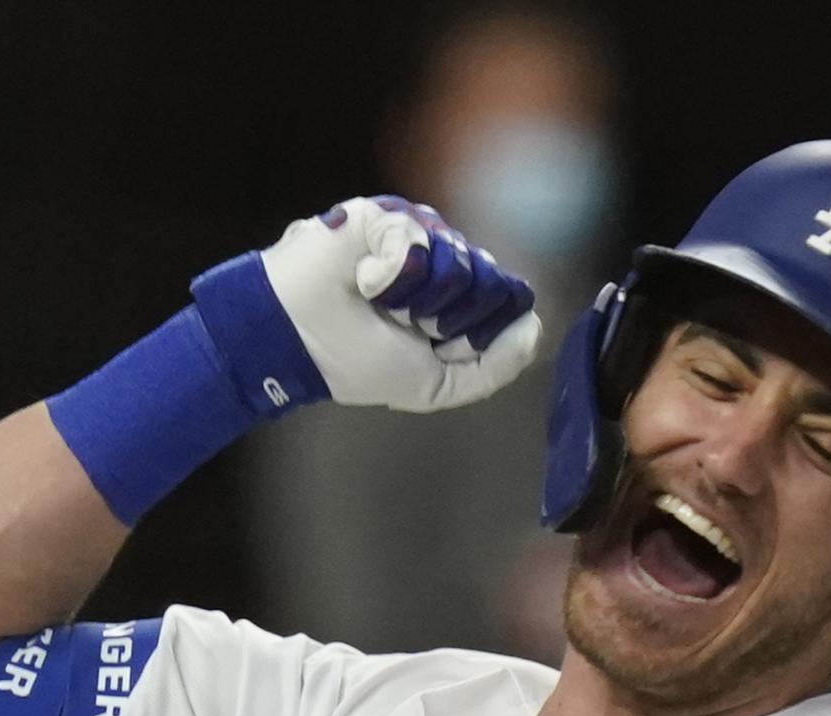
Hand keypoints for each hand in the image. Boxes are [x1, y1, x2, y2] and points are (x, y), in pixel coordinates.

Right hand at [256, 195, 542, 413]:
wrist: (296, 340)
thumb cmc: (355, 363)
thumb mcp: (434, 385)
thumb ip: (493, 369)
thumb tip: (534, 326)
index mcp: (453, 296)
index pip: (502, 300)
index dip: (473, 330)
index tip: (432, 344)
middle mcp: (440, 259)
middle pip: (488, 279)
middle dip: (446, 316)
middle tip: (402, 324)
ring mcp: (416, 233)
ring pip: (457, 259)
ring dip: (414, 297)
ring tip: (377, 302)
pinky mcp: (387, 215)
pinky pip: (418, 240)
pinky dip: (389, 274)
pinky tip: (363, 280)